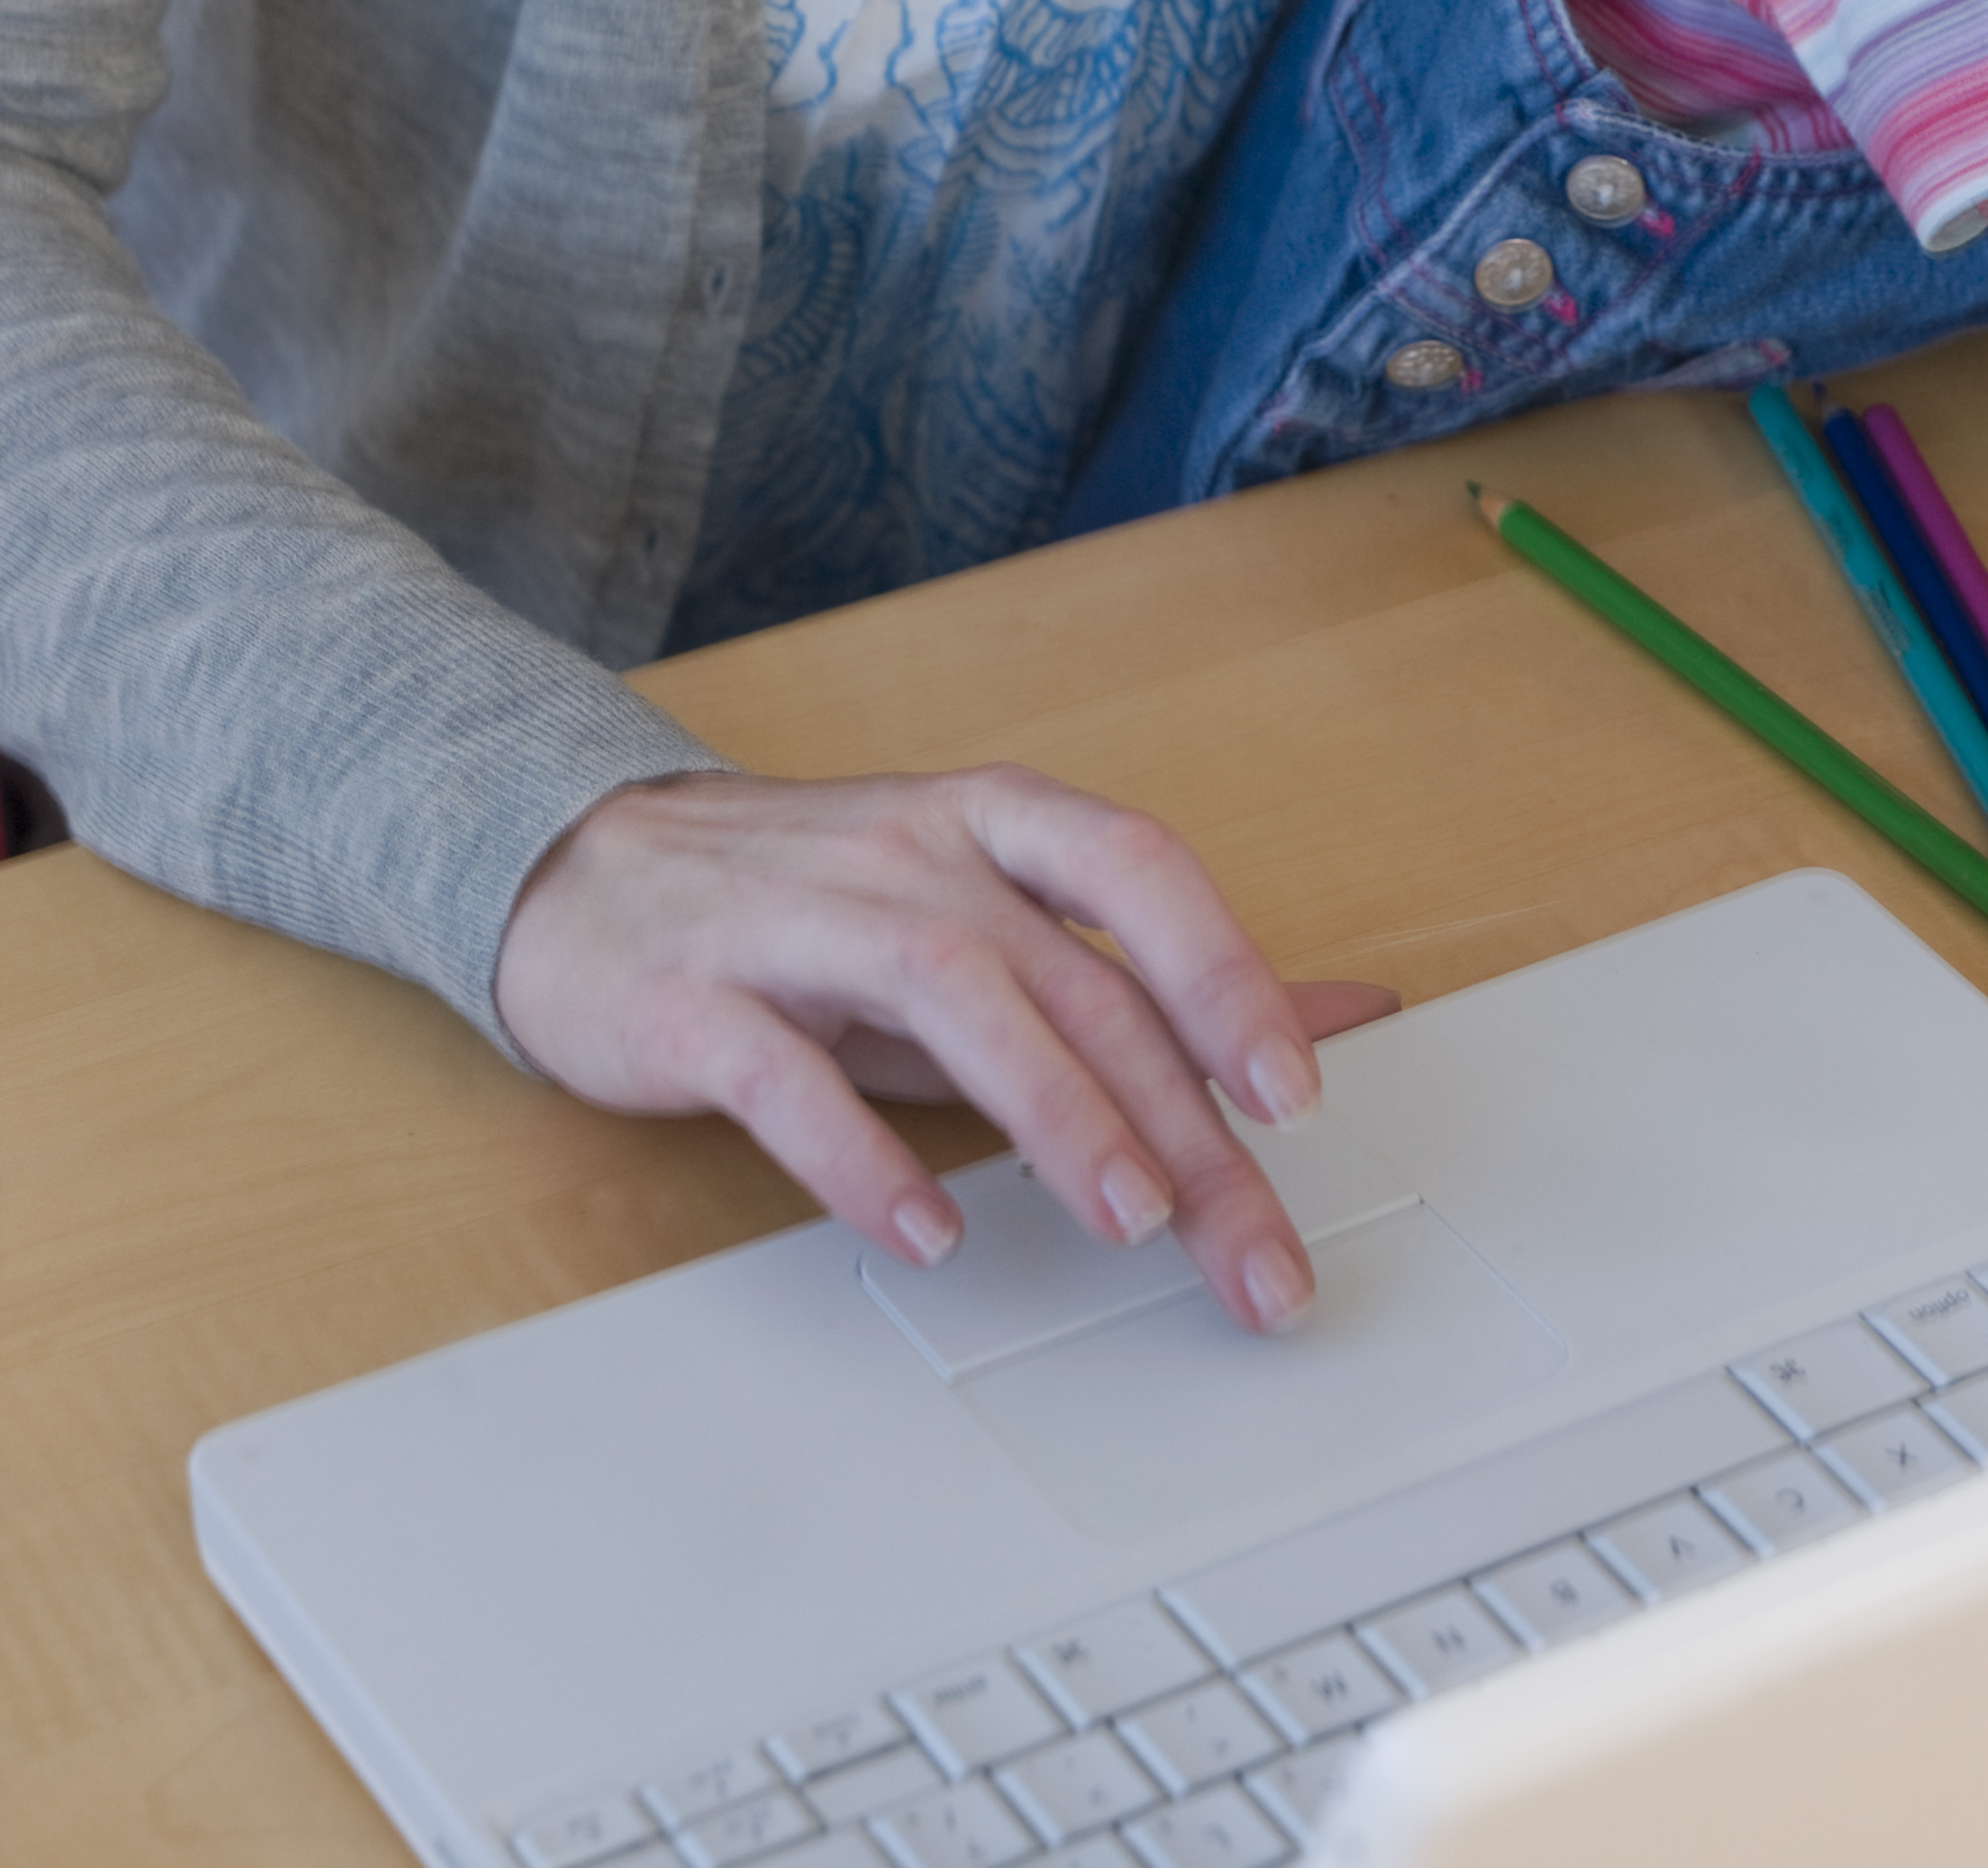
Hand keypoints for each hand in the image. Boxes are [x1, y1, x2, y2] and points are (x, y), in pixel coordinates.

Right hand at [496, 765, 1399, 1329]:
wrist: (577, 870)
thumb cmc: (810, 903)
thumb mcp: (983, 916)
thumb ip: (1139, 970)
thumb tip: (1336, 1009)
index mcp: (989, 822)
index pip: (1138, 874)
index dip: (1226, 971)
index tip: (1298, 1089)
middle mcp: (910, 852)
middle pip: (1071, 973)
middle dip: (1179, 1115)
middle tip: (1249, 1240)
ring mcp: (800, 920)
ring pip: (953, 992)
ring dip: (1054, 1109)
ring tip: (1126, 1216)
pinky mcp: (697, 1002)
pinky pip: (789, 1076)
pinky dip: (864, 1157)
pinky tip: (927, 1231)